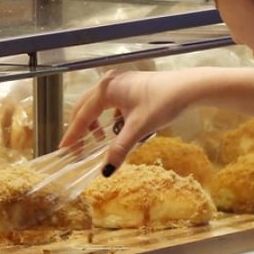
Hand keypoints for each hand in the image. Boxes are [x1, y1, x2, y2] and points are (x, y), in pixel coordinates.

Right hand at [60, 69, 182, 171]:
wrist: (190, 88)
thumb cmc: (163, 102)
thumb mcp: (139, 128)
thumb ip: (120, 148)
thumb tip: (106, 170)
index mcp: (106, 89)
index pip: (82, 115)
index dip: (72, 134)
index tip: (64, 149)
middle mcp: (110, 83)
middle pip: (85, 107)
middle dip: (80, 128)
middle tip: (76, 148)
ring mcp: (121, 82)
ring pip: (98, 104)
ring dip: (94, 122)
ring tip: (100, 139)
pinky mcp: (131, 86)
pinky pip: (110, 103)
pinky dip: (107, 116)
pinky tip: (117, 127)